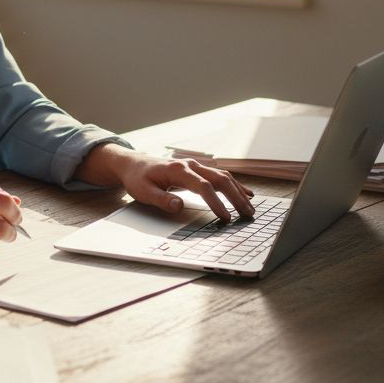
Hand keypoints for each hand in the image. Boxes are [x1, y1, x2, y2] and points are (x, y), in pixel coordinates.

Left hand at [75, 143, 254, 222]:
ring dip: (238, 192)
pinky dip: (234, 185)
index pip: (203, 186)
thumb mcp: (143, 192)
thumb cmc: (138, 179)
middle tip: (247, 214)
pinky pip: (220, 176)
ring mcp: (196, 166)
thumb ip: (161, 199)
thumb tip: (179, 206)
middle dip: (235, 197)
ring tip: (250, 208)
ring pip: (223, 176)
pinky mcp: (198, 170)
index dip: (216, 202)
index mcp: (178, 170)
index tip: (226, 218)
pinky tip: (246, 194)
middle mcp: (190, 165)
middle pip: (219, 179)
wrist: (134, 164)